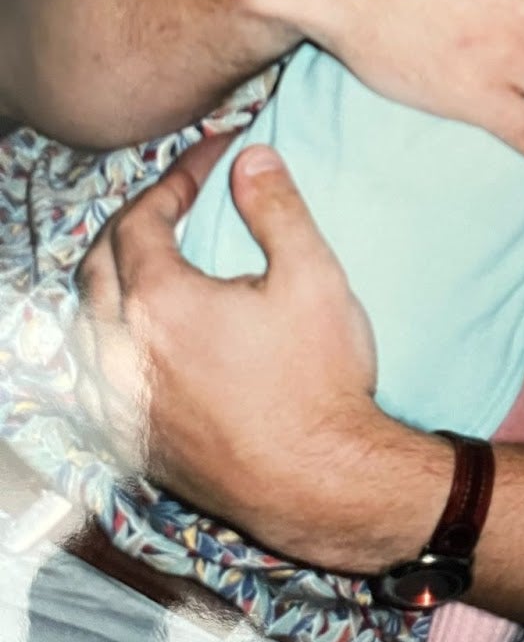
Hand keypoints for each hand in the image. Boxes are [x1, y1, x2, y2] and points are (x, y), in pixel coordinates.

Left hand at [75, 142, 391, 558]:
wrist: (320, 483)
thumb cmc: (319, 382)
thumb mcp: (314, 277)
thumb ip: (276, 208)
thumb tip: (251, 158)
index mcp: (160, 303)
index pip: (140, 220)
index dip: (174, 181)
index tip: (211, 162)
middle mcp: (123, 351)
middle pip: (99, 264)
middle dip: (134, 223)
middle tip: (179, 203)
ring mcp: (121, 401)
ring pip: (86, 321)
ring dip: (113, 279)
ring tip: (152, 262)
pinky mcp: (132, 439)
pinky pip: (95, 373)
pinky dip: (110, 336)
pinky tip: (142, 335)